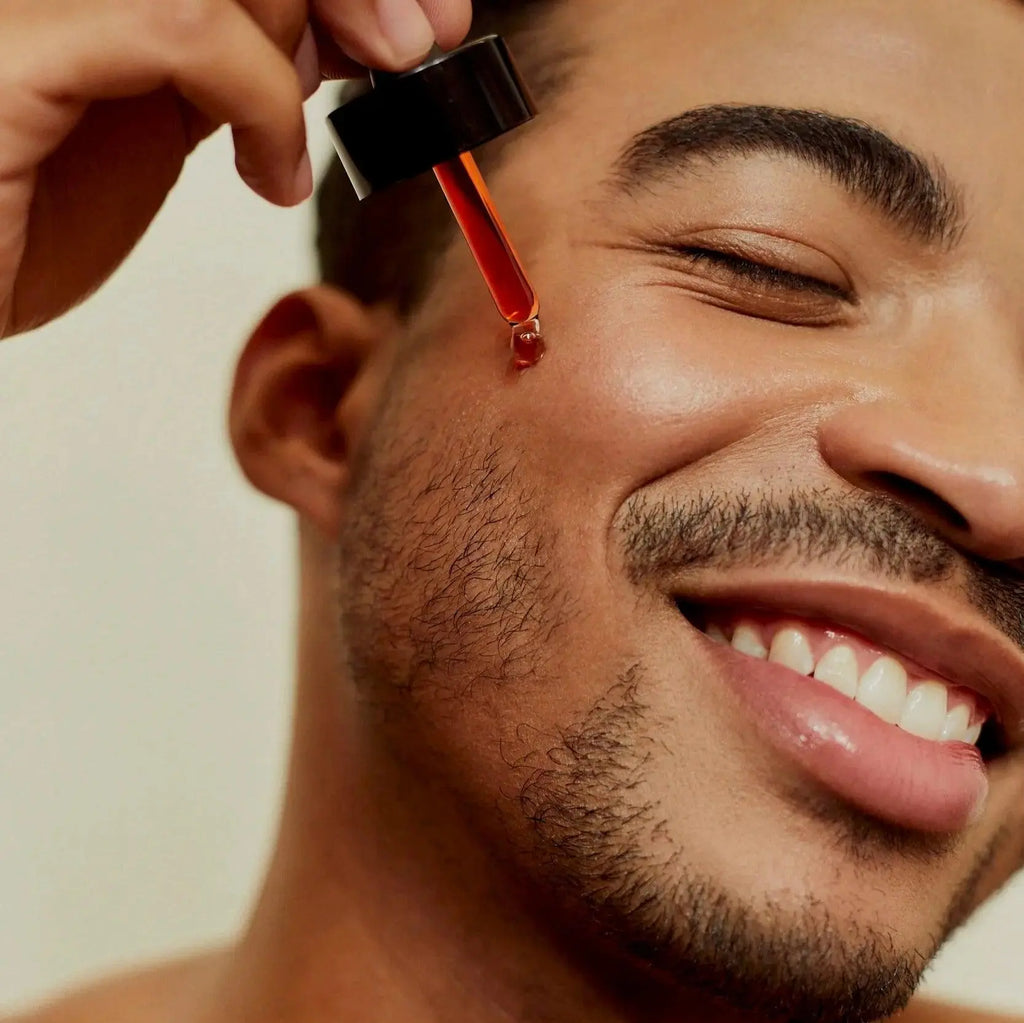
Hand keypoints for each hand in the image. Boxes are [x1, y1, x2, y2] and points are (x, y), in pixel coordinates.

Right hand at [0, 0, 471, 338]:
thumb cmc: (21, 216)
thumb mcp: (154, 124)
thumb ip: (234, 66)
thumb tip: (336, 37)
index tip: (427, 19)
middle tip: (415, 46)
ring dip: (313, 32)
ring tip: (324, 120)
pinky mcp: (10, 42)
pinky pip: (180, 23)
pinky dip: (258, 97)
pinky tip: (269, 174)